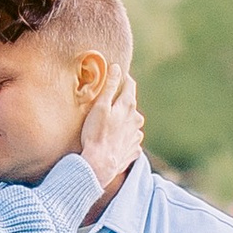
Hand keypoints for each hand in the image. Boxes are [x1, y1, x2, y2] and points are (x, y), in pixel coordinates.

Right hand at [78, 67, 142, 197]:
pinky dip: (123, 139)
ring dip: (122, 123)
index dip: (122, 79)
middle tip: (106, 107)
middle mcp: (137, 120)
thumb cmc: (96, 134)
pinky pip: (130, 140)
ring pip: (130, 124)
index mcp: (128, 106)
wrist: (99, 165)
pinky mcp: (134, 150)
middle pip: (130, 105)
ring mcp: (136, 136)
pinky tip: (112, 142)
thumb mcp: (99, 106)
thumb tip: (116, 68)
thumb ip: (109, 86)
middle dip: (120, 103)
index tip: (115, 76)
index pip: (130, 85)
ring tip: (107, 128)